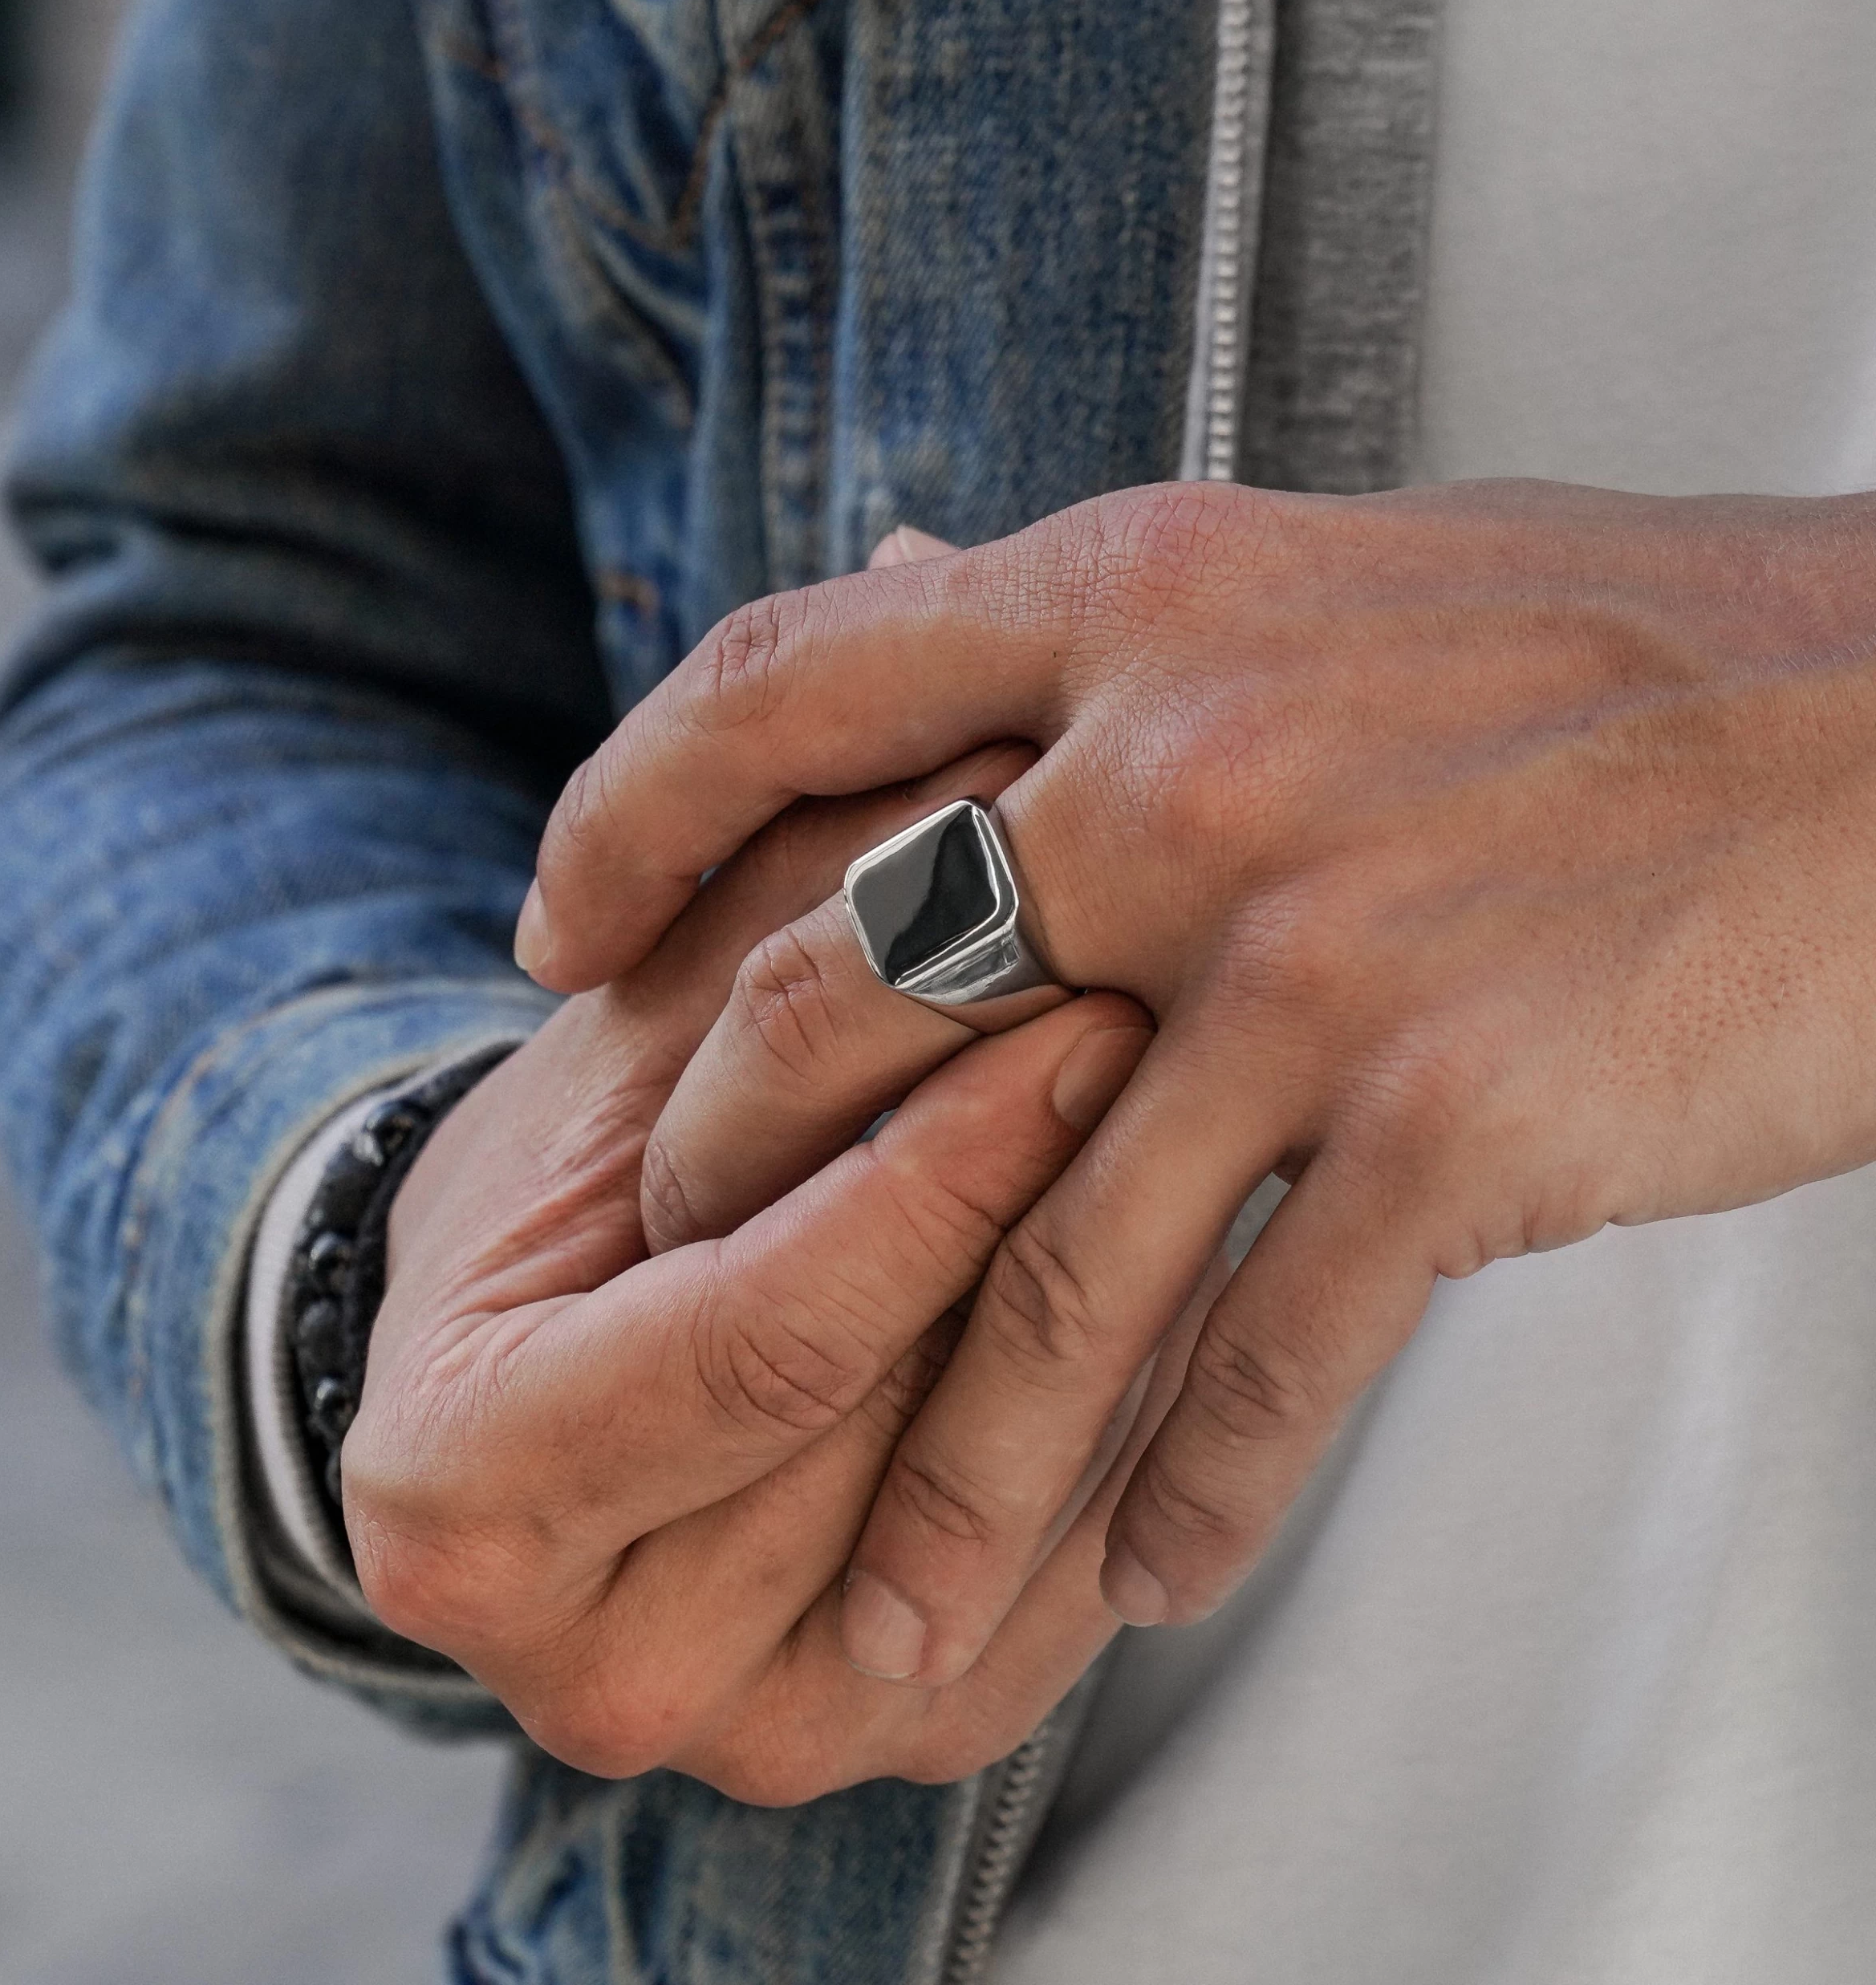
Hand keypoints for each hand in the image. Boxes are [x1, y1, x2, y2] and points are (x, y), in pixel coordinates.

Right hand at [345, 748, 1168, 1798]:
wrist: (565, 1358)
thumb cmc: (583, 1175)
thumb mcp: (636, 1050)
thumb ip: (777, 955)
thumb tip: (986, 809)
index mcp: (465, 1492)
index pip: (759, 1338)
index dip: (931, 1172)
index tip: (1081, 1003)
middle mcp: (600, 1670)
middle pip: (892, 1442)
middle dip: (1054, 1231)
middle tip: (1203, 1037)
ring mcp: (768, 1730)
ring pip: (1019, 1514)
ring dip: (1141, 1314)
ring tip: (1238, 1127)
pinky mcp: (908, 1729)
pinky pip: (1081, 1574)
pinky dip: (1158, 1413)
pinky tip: (1225, 1256)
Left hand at [516, 479, 1875, 1679]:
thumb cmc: (1633, 659)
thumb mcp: (1333, 590)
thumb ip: (1130, 656)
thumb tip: (954, 669)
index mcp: (1141, 596)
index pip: (789, 688)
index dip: (632, 809)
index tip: (559, 927)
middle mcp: (1183, 768)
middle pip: (835, 1012)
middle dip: (723, 1179)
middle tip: (684, 1284)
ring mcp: (1303, 952)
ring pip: (1030, 1264)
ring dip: (947, 1467)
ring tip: (898, 1603)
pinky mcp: (1447, 1117)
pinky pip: (1256, 1358)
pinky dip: (1184, 1490)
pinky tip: (1142, 1571)